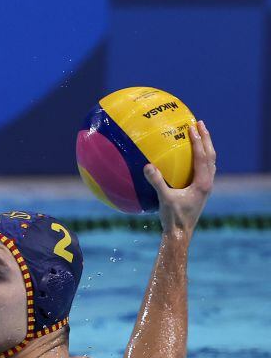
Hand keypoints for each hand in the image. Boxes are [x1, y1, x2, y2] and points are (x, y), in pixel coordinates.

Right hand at [144, 120, 215, 235]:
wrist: (181, 234)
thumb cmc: (173, 218)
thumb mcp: (164, 199)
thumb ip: (157, 182)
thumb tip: (147, 166)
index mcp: (202, 183)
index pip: (202, 156)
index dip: (198, 140)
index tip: (192, 126)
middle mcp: (207, 183)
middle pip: (211, 155)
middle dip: (206, 138)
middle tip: (199, 123)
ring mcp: (205, 187)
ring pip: (210, 162)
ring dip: (206, 147)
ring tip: (199, 135)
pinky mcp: (201, 191)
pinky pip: (204, 169)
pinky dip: (200, 158)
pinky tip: (190, 157)